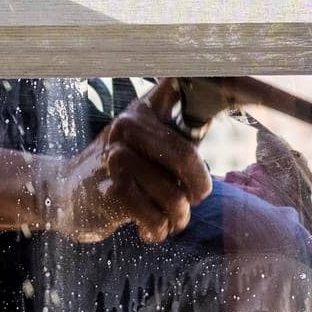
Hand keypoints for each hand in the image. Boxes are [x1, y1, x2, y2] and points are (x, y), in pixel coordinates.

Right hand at [43, 79, 213, 243]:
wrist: (62, 190)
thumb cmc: (118, 170)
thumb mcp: (144, 141)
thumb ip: (178, 131)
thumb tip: (229, 109)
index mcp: (143, 110)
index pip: (181, 85)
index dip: (221, 79)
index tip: (249, 80)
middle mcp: (128, 125)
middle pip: (187, 157)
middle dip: (197, 189)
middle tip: (193, 199)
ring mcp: (115, 157)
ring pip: (174, 196)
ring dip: (176, 218)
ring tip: (166, 219)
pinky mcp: (109, 189)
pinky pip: (155, 218)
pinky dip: (157, 231)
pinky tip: (149, 229)